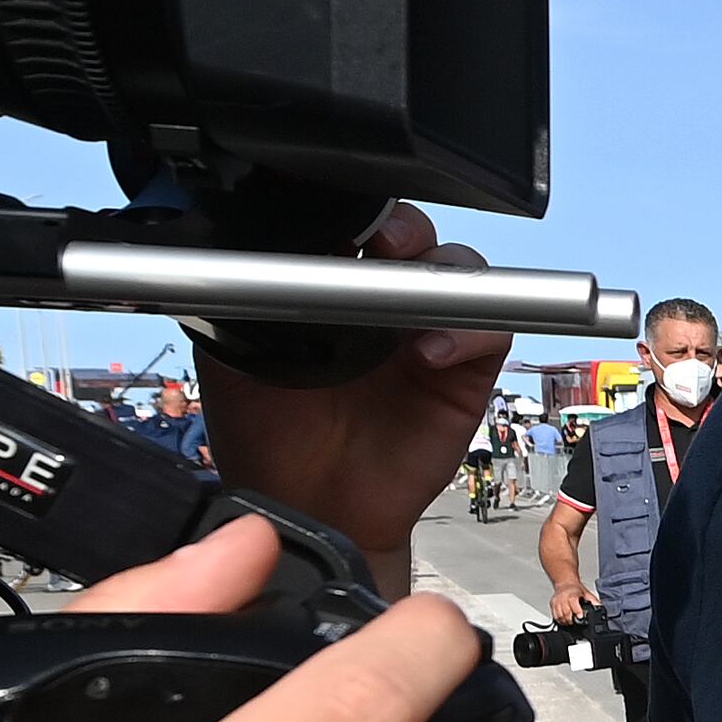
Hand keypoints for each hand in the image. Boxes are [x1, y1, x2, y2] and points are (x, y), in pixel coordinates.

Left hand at [198, 205, 508, 591]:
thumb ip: (241, 301)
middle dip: (402, 226)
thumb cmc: (269, 437)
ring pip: (457, 269)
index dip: (351, 216)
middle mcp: (382, 302)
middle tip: (381, 240)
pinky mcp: (465, 369)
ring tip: (412, 291)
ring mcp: (427, 331)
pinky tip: (428, 354)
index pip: (352, 227)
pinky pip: (489, 330)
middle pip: (412, 235)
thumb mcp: (232, 356)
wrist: (310, 505)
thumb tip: (242, 253)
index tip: (334, 220)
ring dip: (440, 268)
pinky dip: (468, 332)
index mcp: (327, 288)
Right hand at [549, 583, 592, 625]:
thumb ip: (594, 601)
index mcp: (572, 594)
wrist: (565, 583)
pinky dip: (559, 620)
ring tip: (570, 623)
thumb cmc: (576, 589)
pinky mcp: (552, 604)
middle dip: (571, 620)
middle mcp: (563, 597)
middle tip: (575, 622)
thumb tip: (601, 608)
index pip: (573, 602)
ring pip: (559, 615)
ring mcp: (557, 601)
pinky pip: (554, 615)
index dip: (577, 610)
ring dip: (565, 621)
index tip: (580, 616)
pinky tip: (564, 621)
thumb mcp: (587, 593)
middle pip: (565, 612)